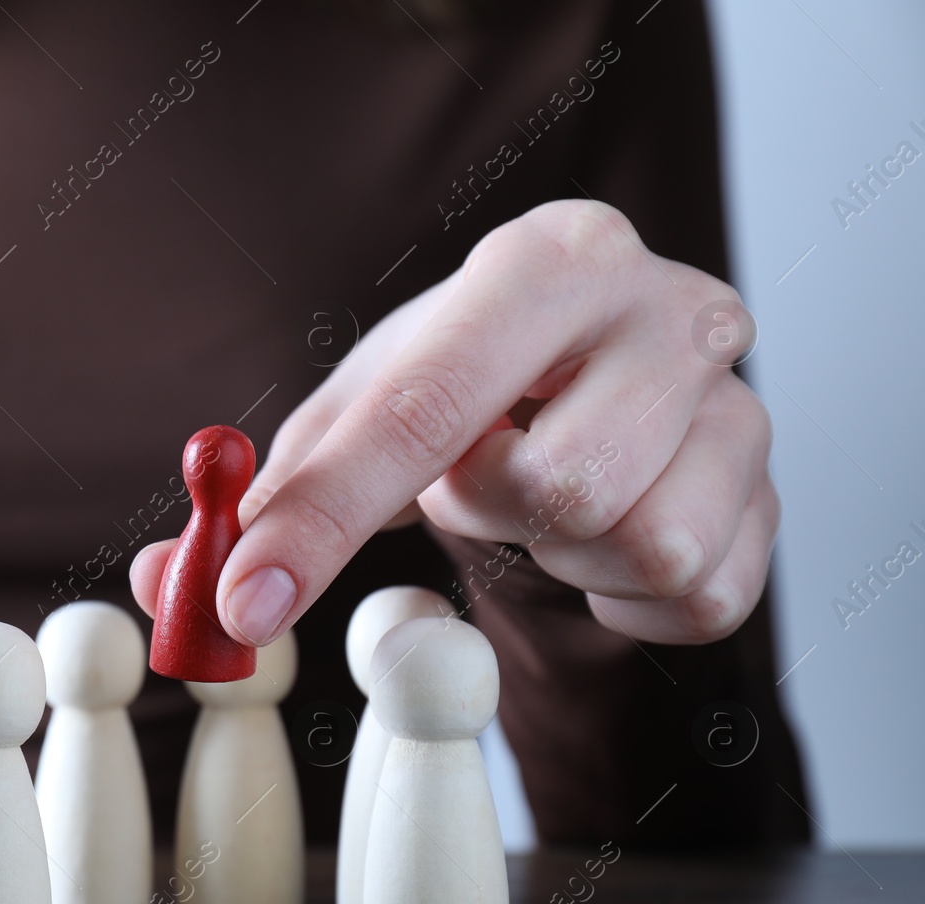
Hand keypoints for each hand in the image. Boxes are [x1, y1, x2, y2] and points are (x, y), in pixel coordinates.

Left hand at [131, 200, 775, 646]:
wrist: (600, 383)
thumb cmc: (469, 390)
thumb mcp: (361, 408)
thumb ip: (269, 492)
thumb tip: (171, 585)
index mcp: (549, 259)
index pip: (423, 406)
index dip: (321, 518)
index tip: (244, 604)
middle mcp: (670, 309)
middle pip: (555, 485)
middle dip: (489, 511)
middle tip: (479, 480)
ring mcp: (743, 405)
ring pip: (633, 545)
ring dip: (554, 554)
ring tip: (541, 497)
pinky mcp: (773, 502)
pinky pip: (689, 599)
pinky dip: (616, 598)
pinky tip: (599, 540)